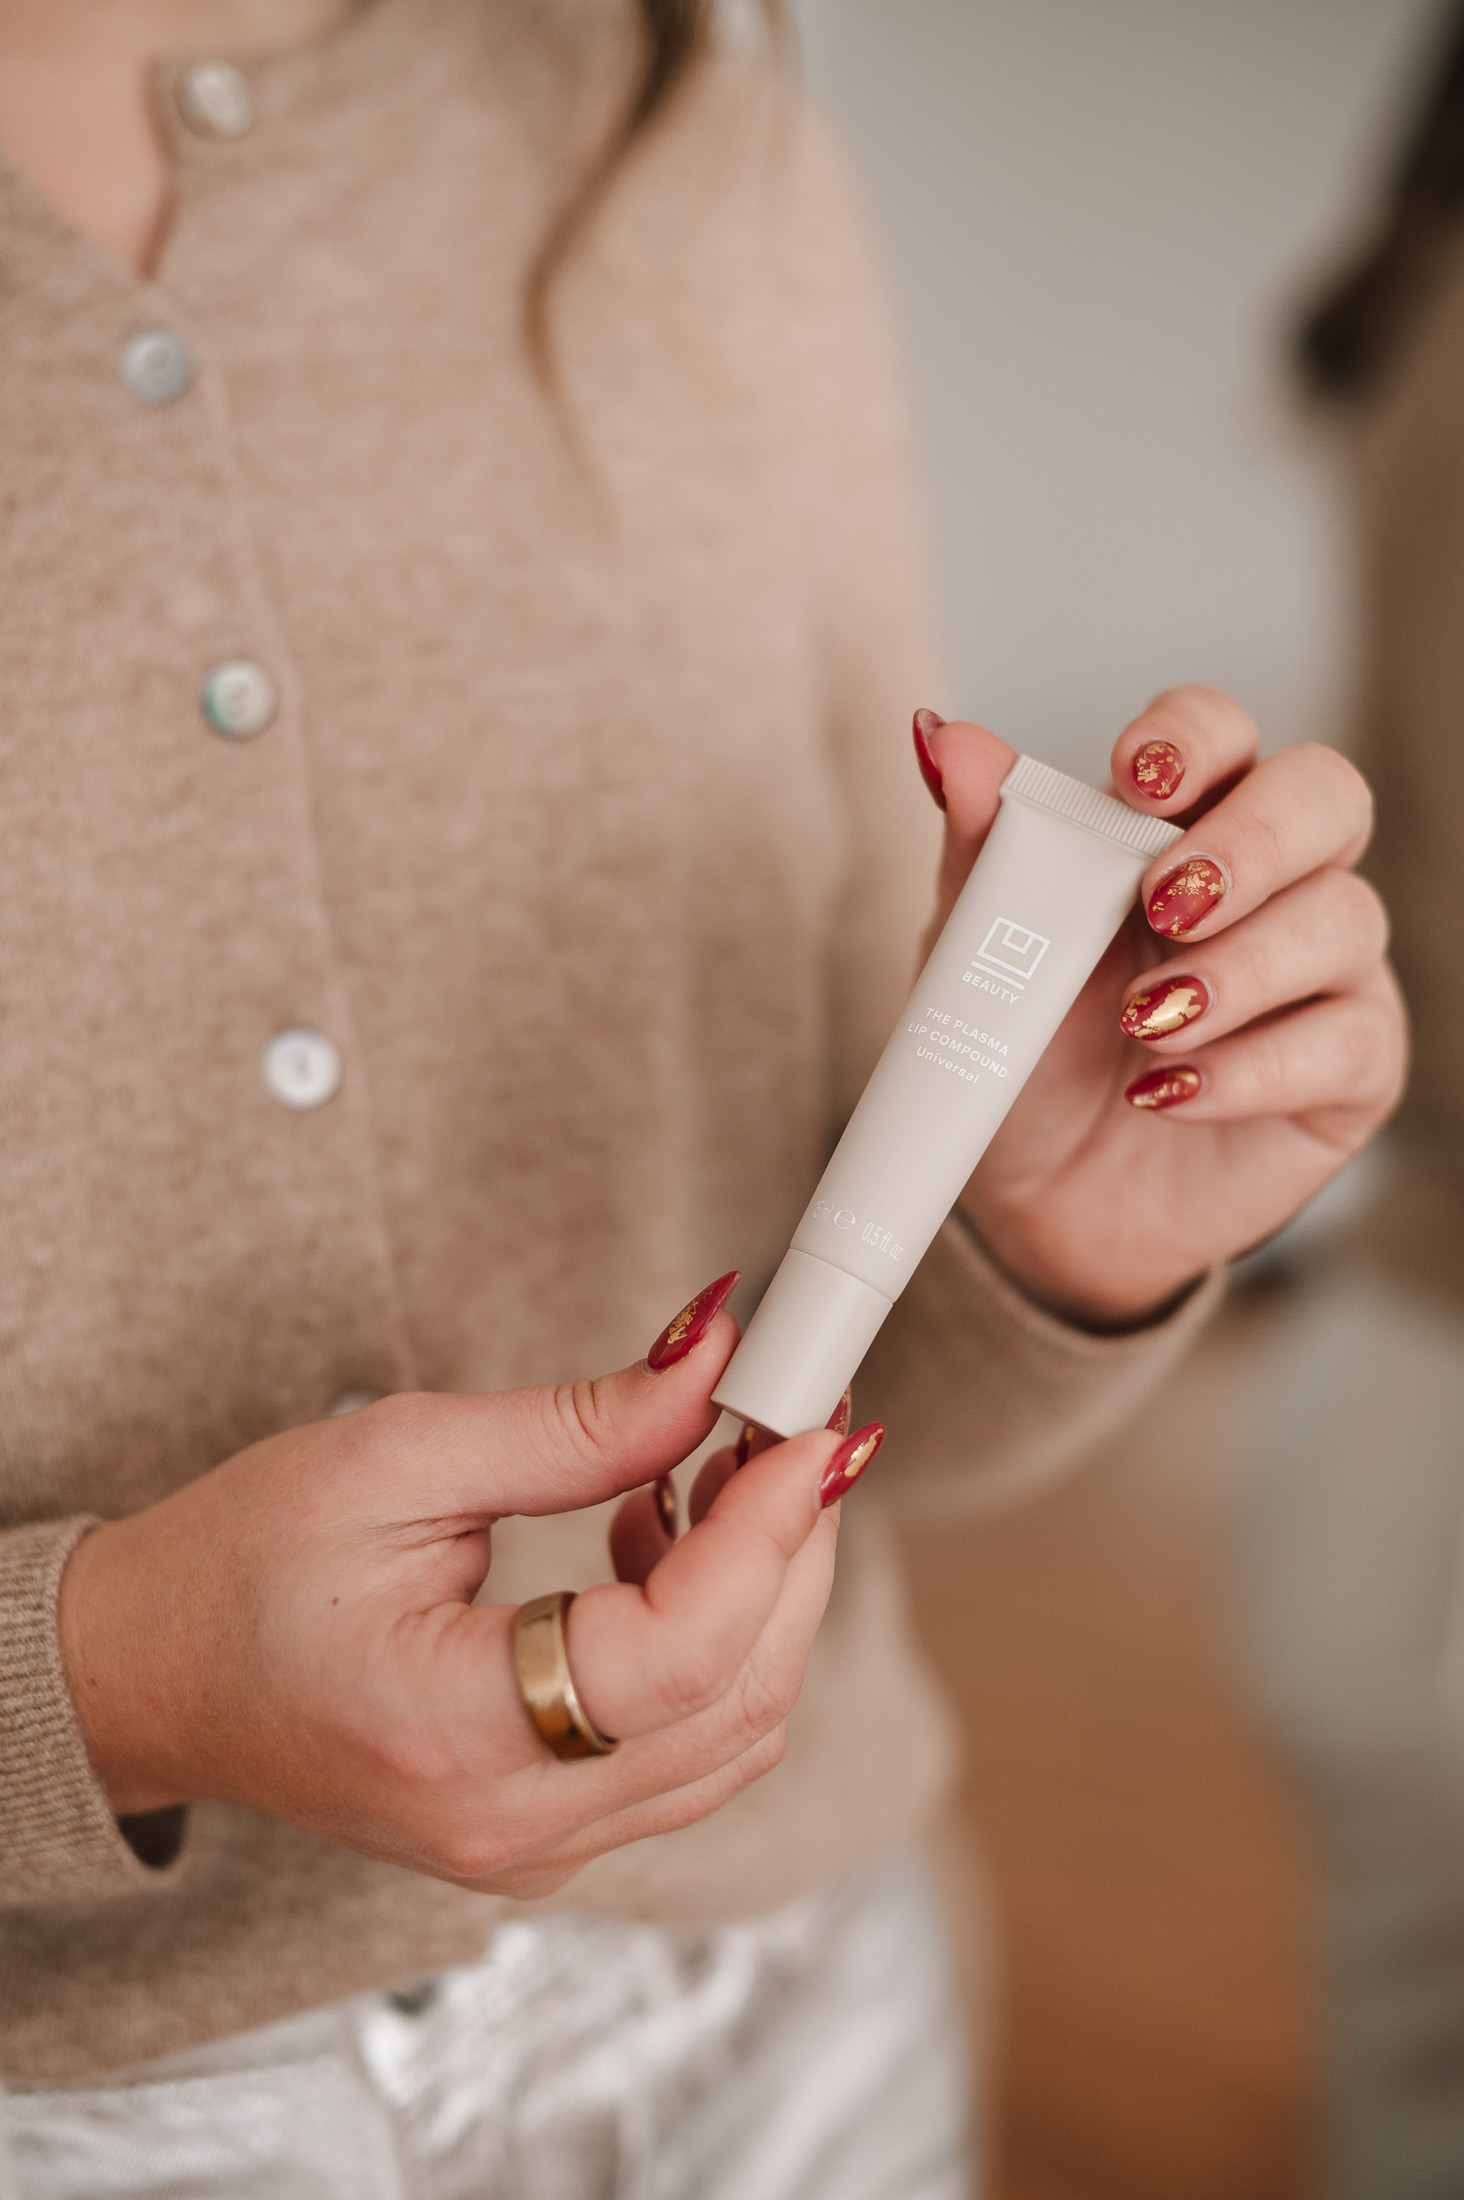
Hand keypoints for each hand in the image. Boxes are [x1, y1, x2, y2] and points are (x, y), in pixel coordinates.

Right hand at [58, 1290, 849, 1900]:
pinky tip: (667, 1537)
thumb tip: (714, 1362)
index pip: (677, 1658)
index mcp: (449, 1733)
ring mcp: (534, 1847)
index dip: (768, 1532)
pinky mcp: (548, 1830)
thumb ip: (576, 1425)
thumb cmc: (240, 1564)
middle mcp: (509, 1822)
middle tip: (793, 1417)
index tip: (812, 1422)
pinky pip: (688, 1749)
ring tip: (722, 1465)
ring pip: (733, 1733)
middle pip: (738, 1701)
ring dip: (766, 1591)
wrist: (153, 1676)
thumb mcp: (399, 1456)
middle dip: (793, 1548)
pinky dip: (718, 1639)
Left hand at [913, 689, 1406, 1324]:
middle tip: (1165, 903)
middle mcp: (1272, 882)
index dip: (1193, 737)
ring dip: (1237, 971)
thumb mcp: (985, 958)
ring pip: (1342, 919)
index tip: (1138, 775)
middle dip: (1251, 842)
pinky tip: (1172, 1094)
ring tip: (1147, 1024)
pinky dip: (1250, 1067)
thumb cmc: (1027, 1057)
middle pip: (1325, 797)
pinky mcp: (1353, 1068)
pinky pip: (1346, 1041)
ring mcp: (1324, 972)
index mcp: (1180, 825)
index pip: (1222, 734)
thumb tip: (944, 743)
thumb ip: (981, 850)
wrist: (1038, 1200)